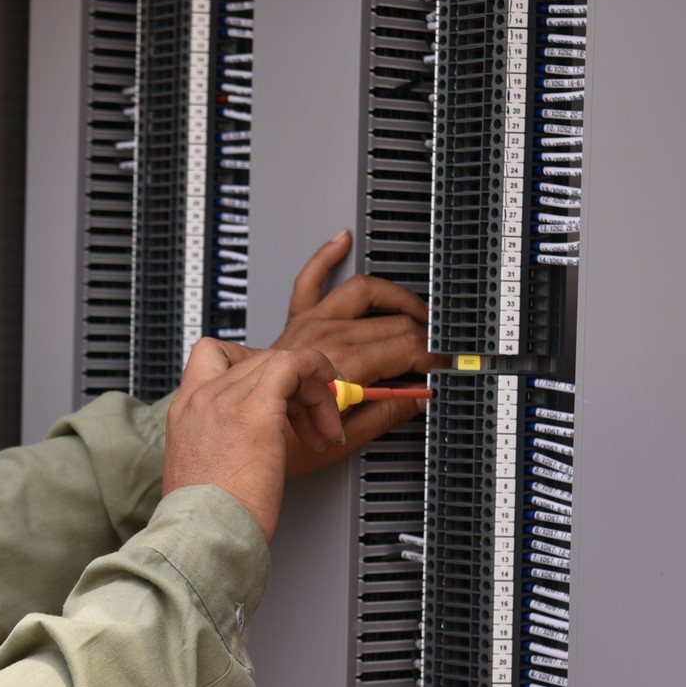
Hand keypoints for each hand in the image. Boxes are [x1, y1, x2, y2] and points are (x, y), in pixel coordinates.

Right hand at [163, 340, 342, 542]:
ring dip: (309, 390)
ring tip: (320, 428)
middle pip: (254, 359)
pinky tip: (329, 399)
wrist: (203, 535)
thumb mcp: (208, 471)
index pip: (213, 357)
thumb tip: (253, 443)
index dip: (252, 367)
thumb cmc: (207, 519)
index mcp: (184, 411)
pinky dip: (317, 372)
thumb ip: (224, 444)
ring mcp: (224, 398)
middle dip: (290, 386)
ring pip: (277, 360)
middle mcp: (200, 397)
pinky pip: (294, 364)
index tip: (276, 394)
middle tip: (308, 421)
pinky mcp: (254, 409)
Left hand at [270, 231, 448, 476]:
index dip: (431, 358)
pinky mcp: (295, 321)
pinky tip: (341, 242)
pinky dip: (325, 257)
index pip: (404, 347)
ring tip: (417, 311)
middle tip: (434, 353)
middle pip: (392, 322)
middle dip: (422, 336)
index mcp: (343, 366)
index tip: (441, 368)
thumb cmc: (284, 444)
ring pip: (363, 292)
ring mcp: (308, 325)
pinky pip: (309, 280)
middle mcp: (326, 337)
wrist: (244, 437)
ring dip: (395, 297)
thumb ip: (387, 413)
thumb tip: (418, 398)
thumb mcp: (346, 440)